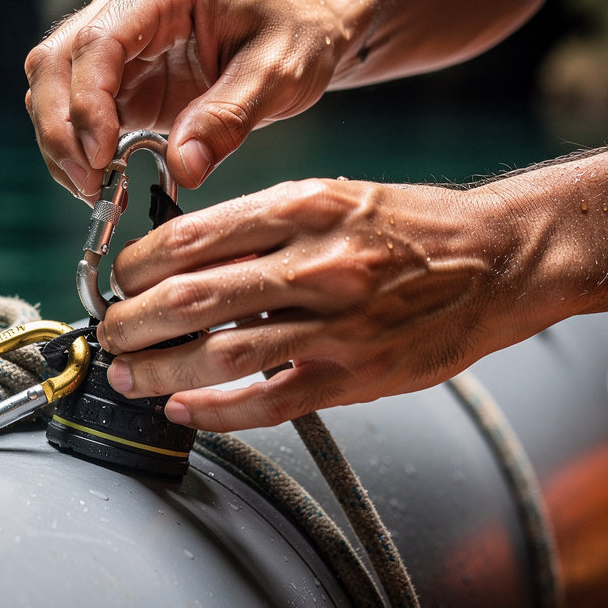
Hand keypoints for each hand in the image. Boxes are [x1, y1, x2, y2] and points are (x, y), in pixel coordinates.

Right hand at [24, 0, 347, 199]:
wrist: (304, 31)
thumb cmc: (297, 38)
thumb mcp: (279, 75)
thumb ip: (228, 118)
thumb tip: (182, 169)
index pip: (98, 40)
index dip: (86, 102)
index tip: (100, 156)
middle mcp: (128, 4)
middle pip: (56, 60)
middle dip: (61, 128)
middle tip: (89, 186)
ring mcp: (117, 39)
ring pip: (51, 85)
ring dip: (61, 142)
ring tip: (95, 191)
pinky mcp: (119, 75)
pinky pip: (74, 109)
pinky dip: (77, 148)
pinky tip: (101, 181)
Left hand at [97, 177, 547, 431]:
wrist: (497, 259)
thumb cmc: (411, 224)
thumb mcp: (334, 195)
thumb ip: (263, 223)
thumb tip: (185, 252)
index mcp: (304, 206)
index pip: (192, 237)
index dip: (137, 265)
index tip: (120, 280)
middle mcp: (316, 262)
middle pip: (192, 298)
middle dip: (132, 322)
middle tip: (110, 333)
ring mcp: (338, 324)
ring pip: (222, 355)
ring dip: (160, 370)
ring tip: (129, 376)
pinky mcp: (359, 375)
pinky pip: (272, 401)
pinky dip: (219, 412)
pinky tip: (186, 409)